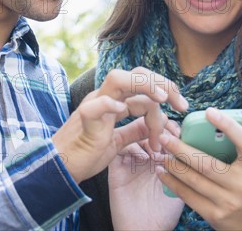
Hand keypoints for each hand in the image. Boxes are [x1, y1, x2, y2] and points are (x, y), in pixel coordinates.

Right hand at [52, 68, 187, 183]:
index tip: (182, 109)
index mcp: (113, 102)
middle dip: (163, 83)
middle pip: (136, 73)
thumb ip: (135, 130)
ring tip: (162, 100)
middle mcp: (104, 98)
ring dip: (145, 85)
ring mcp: (93, 106)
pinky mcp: (85, 121)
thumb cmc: (86, 154)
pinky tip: (122, 110)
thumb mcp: (118, 142)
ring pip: (118, 79)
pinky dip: (109, 104)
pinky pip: (96, 106)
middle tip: (181, 104)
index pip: (143, 84)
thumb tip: (157, 124)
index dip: (166, 92)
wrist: (60, 168)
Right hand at [109, 120, 183, 230]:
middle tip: (168, 133)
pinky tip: (143, 155)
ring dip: (143, 135)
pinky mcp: (116, 169)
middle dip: (157, 128)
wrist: (145, 230)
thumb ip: (187, 168)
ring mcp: (129, 161)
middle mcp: (143, 157)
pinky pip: (119, 148)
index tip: (181, 132)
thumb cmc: (165, 213)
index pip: (162, 134)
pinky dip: (130, 146)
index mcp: (158, 159)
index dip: (171, 129)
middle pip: (146, 130)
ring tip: (156, 144)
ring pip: (131, 135)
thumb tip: (199, 148)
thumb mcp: (182, 186)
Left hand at [158, 108, 241, 229]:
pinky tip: (162, 172)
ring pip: (193, 180)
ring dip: (172, 165)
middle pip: (207, 164)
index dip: (228, 126)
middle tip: (164, 136)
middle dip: (181, 149)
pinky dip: (172, 183)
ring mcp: (227, 202)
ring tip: (160, 152)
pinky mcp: (214, 215)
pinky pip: (188, 196)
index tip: (209, 112)